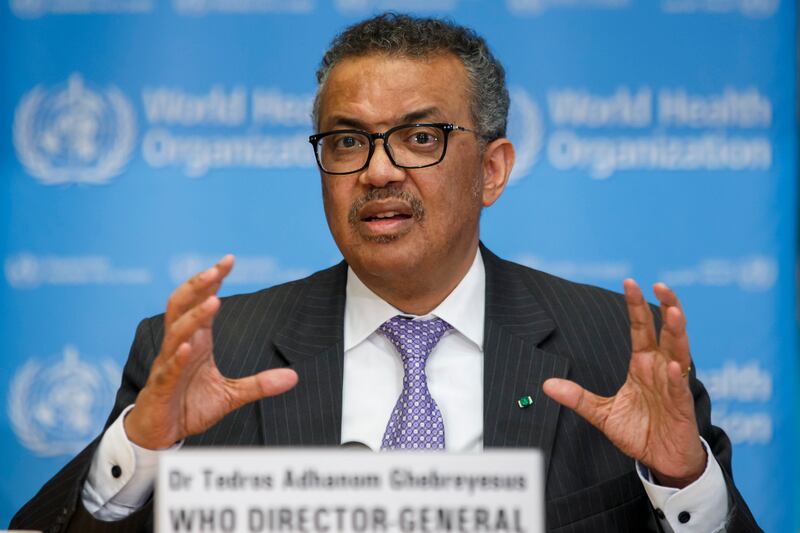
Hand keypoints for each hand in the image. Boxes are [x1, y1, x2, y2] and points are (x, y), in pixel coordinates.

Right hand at [124, 255, 297, 448]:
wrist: (160, 434)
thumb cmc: (189, 406)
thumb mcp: (231, 395)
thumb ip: (260, 384)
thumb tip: (294, 377)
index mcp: (196, 342)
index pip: (202, 302)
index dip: (213, 281)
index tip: (228, 260)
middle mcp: (180, 346)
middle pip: (182, 306)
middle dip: (198, 285)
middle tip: (216, 269)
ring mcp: (168, 365)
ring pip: (176, 333)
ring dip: (194, 317)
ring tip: (213, 301)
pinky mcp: (161, 388)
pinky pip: (168, 369)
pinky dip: (178, 357)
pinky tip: (187, 347)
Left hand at [543, 279, 705, 487]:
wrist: (660, 460)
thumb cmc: (639, 432)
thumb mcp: (601, 413)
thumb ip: (577, 397)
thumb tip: (546, 384)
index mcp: (643, 365)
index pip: (641, 328)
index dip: (636, 306)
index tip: (630, 282)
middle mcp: (660, 369)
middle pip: (666, 332)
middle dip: (666, 307)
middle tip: (660, 285)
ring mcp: (673, 386)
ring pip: (680, 352)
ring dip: (678, 332)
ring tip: (674, 312)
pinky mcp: (682, 406)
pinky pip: (680, 388)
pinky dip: (677, 376)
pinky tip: (674, 365)